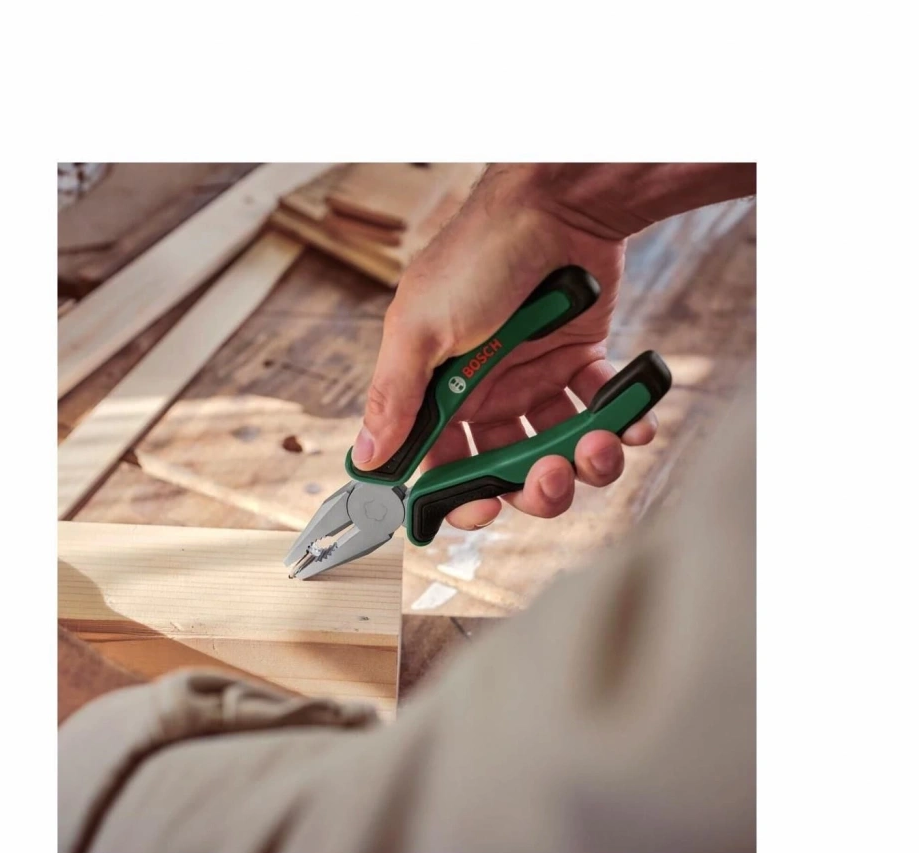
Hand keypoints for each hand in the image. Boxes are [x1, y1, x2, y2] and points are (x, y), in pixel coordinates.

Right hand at [351, 165, 657, 530]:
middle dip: (531, 487)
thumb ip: (395, 398)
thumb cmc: (478, 257)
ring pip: (557, 450)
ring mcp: (536, 380)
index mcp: (438, 391)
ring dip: (582, 462)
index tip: (479, 509)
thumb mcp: (421, 328)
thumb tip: (365, 458)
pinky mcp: (581, 364)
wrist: (557, 203)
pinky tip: (628, 423)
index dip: (458, 497)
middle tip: (548, 476)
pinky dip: (621, 426)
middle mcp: (486, 392)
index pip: (441, 464)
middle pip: (506, 469)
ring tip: (598, 442)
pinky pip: (601, 412)